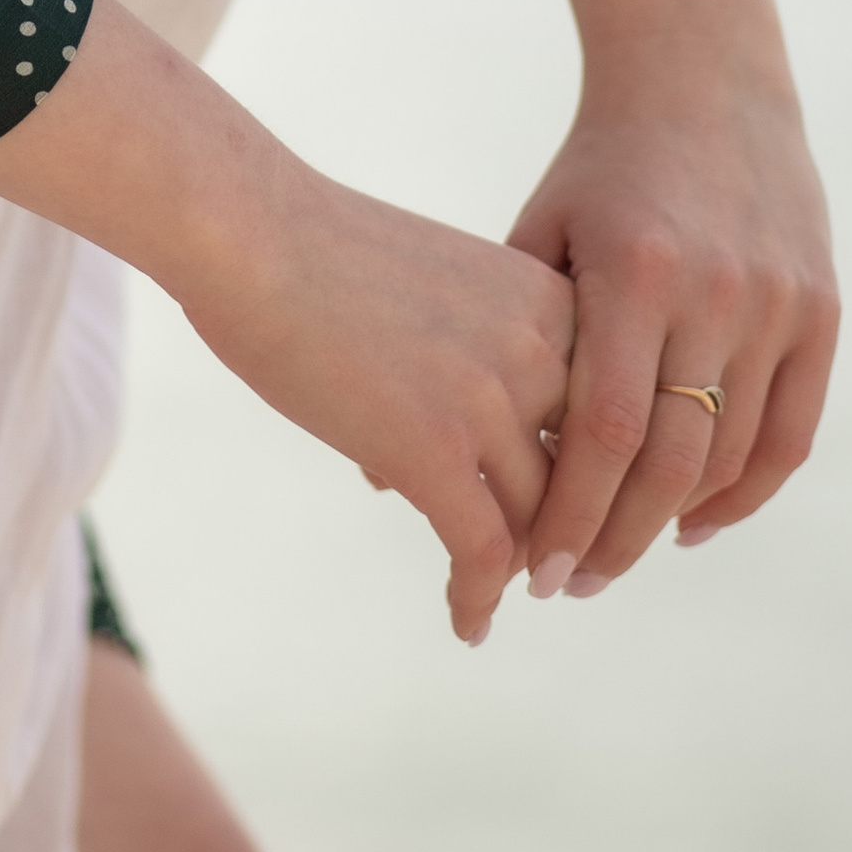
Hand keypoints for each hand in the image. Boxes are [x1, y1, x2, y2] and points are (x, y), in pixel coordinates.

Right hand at [0, 0, 574, 645]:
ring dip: (520, 567)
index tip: (579, 510)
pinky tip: (466, 623)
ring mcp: (490, 401)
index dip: (594, 471)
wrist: (249, 228)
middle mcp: (541, 348)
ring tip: (498, 592)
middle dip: (567, 527)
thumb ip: (478, 352)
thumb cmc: (317, 249)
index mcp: (547, 298)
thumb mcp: (441, 285)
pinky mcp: (434, 450)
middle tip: (552, 569)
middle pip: (582, 472)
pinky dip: (478, 599)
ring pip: (538, 521)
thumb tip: (462, 456)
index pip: (603, 410)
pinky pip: (483, 554)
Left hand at [503, 0, 839, 599]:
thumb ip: (498, 340)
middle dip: (616, 539)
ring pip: (732, 458)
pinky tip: (697, 522)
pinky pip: (791, 432)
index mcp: (634, 271)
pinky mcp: (819, 309)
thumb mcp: (540, 234)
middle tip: (572, 585)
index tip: (533, 574)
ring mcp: (777, 302)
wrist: (706, 84)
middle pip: (670, 463)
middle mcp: (716, 292)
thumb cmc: (599, 171)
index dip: (570, 515)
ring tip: (619, 553)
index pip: (603, 432)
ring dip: (676, 523)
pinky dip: (748, 491)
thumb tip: (395, 451)